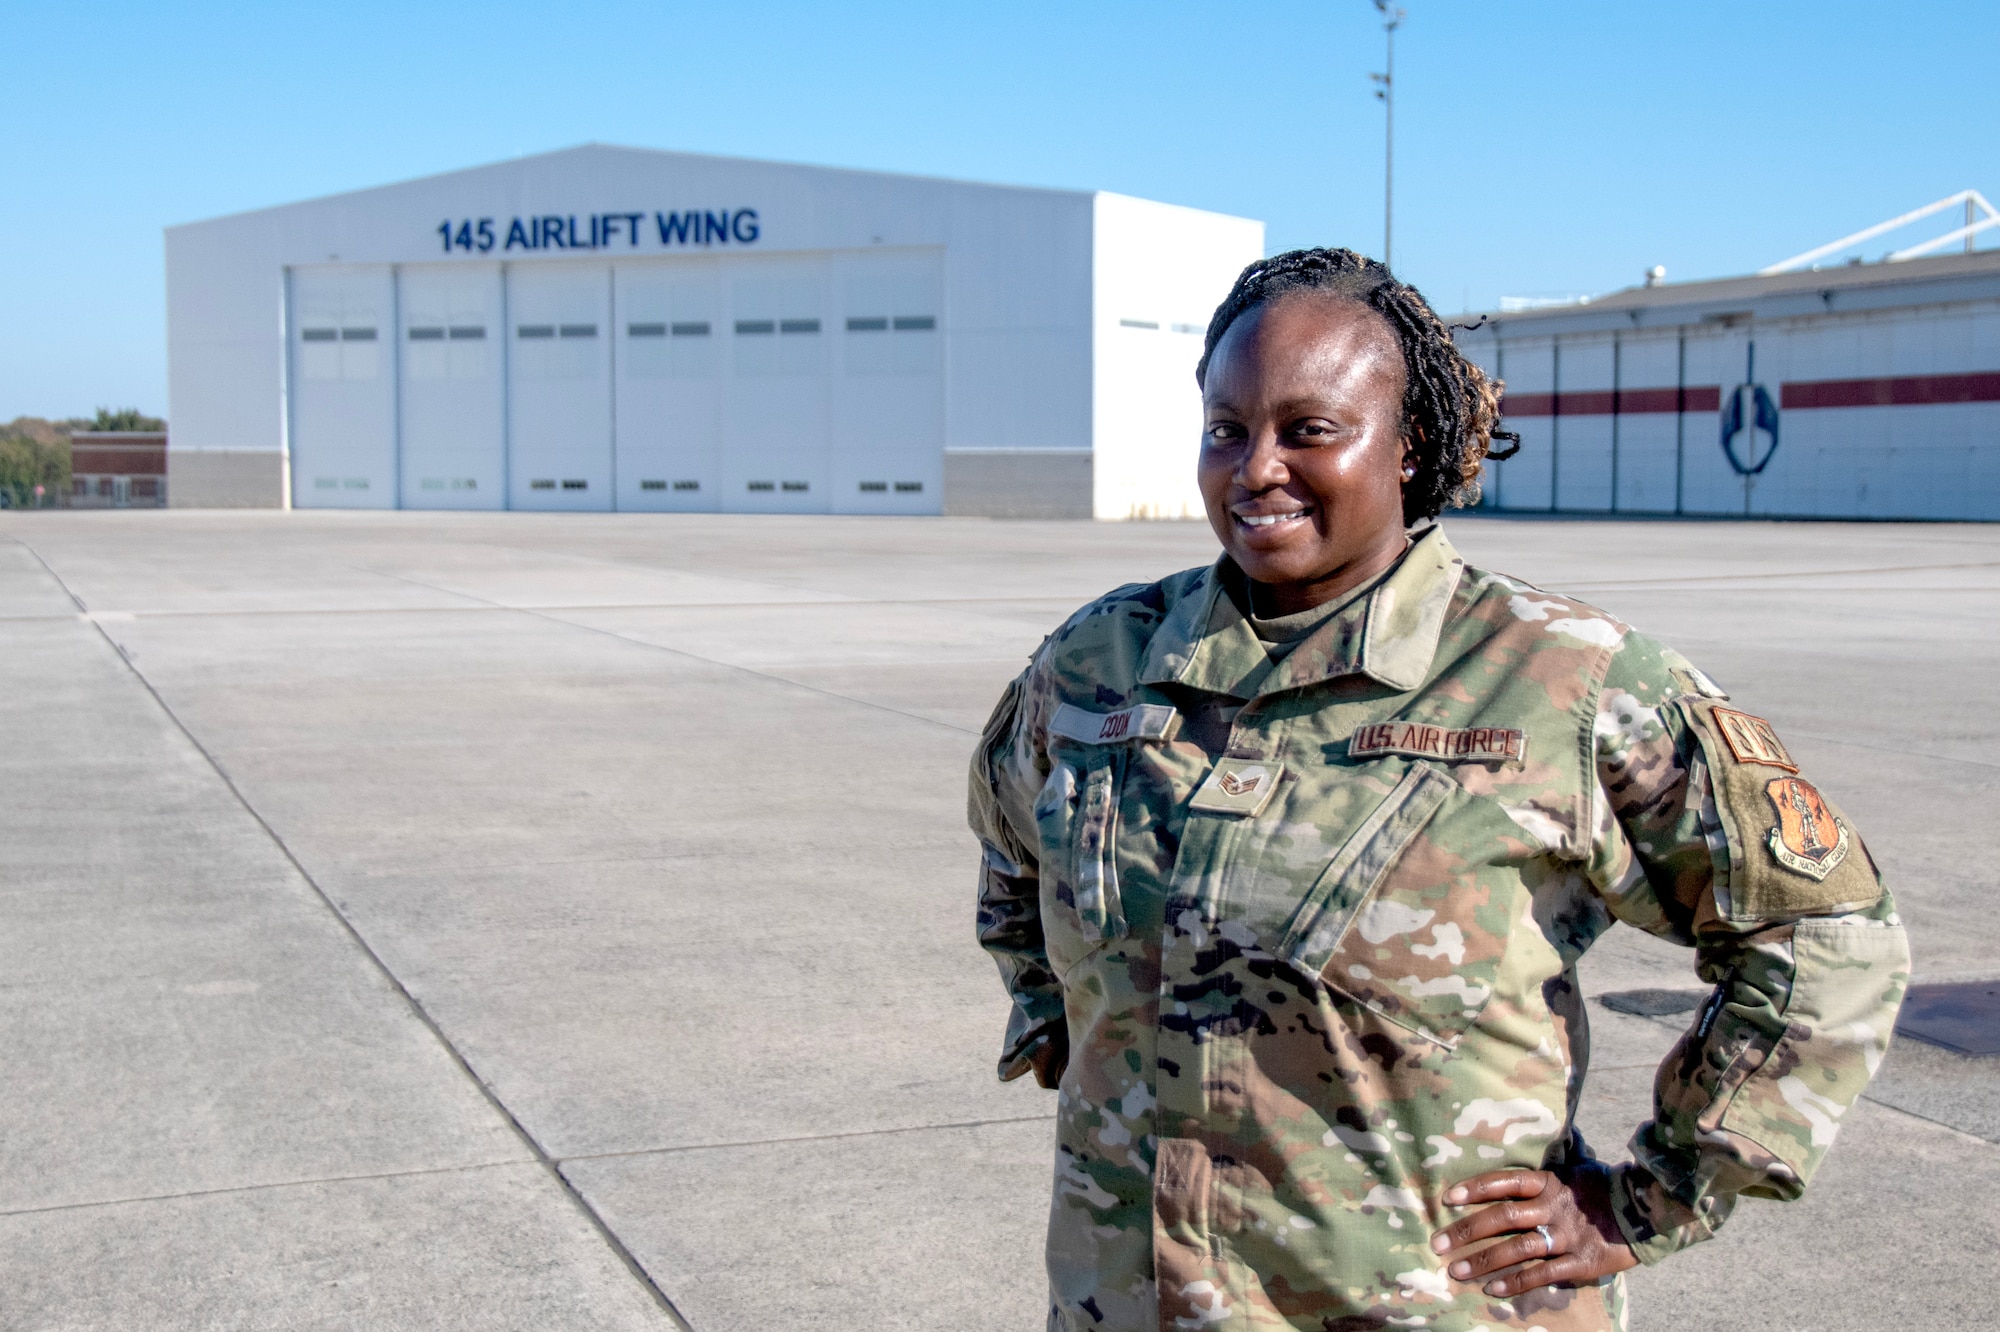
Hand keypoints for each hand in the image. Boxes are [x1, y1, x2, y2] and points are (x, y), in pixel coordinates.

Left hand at [1429, 1167, 1636, 1297]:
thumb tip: (1560, 1130)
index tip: (1447, 1198)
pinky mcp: (1581, 1263)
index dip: (1476, 1188)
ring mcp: (1566, 1237)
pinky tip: (1492, 1290)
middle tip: (1438, 1244)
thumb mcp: (1580, 1166)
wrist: (1648, 1214)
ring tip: (1456, 1271)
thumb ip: (1560, 1157)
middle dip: (1466, 1232)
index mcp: (1550, 1182)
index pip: (1505, 1181)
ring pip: (1517, 1250)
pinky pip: (1542, 1275)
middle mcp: (1553, 1209)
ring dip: (1483, 1262)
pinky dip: (1515, 1283)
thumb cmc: (1605, 1188)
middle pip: (1503, 1218)